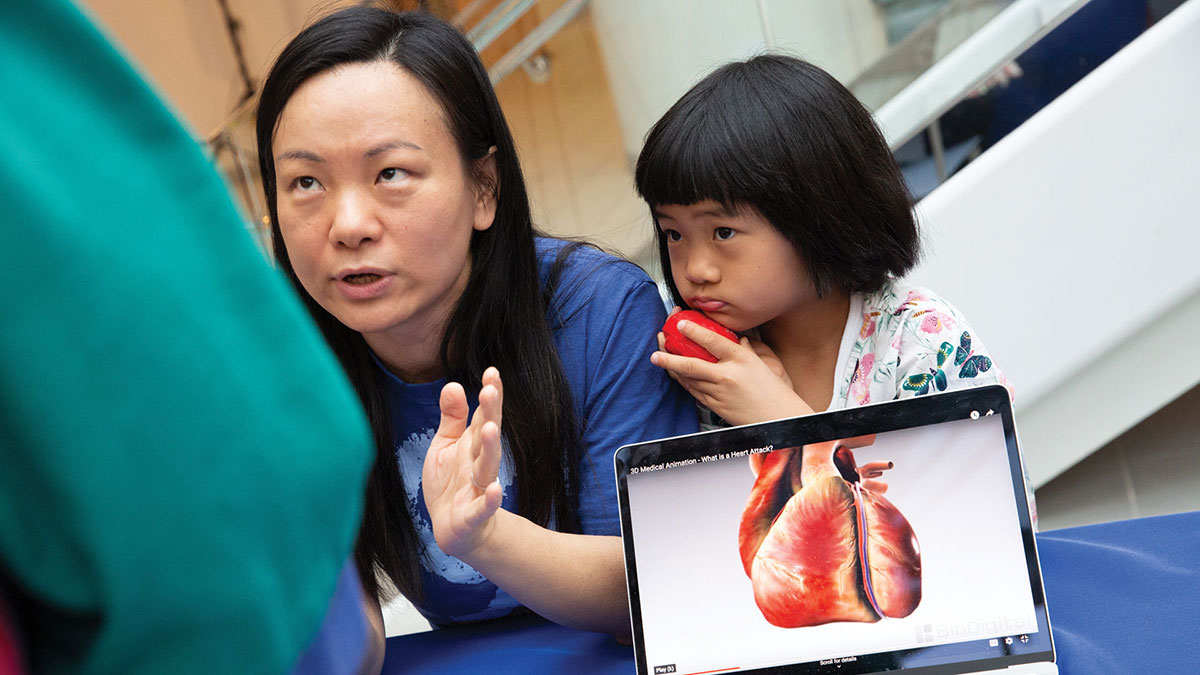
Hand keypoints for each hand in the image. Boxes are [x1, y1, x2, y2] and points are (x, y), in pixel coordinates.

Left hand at [422, 367, 504, 559]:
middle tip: (490, 390)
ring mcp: (478, 488)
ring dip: (491, 448)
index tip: (492, 372)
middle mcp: (478, 462)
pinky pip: (483, 507)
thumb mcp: (446, 445)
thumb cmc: (451, 483)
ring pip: (487, 466)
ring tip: (491, 428)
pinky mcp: (472, 514)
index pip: (484, 416)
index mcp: (472, 444)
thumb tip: (452, 384)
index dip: (490, 395)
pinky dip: (490, 500)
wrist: (455, 529)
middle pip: (486, 436)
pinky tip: (496, 490)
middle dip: (490, 413)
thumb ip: (452, 417)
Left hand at [652, 317, 811, 425]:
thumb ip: (747, 350)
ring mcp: (719, 393)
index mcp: (741, 360)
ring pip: (689, 380)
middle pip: (691, 364)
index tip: (680, 324)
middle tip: (656, 349)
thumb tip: (738, 339)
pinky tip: (677, 375)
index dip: (694, 331)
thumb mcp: (763, 364)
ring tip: (661, 359)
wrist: (778, 418)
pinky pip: (694, 392)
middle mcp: (727, 376)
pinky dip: (684, 382)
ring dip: (673, 369)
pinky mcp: (715, 407)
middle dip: (669, 356)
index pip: (713, 341)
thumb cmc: (774, 390)